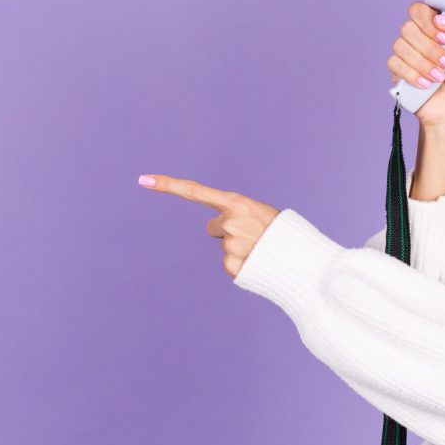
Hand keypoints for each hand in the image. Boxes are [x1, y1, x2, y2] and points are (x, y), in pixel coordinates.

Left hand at [138, 174, 280, 278]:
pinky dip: (241, 263)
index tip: (143, 179)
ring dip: (238, 248)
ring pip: (224, 246)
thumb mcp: (259, 213)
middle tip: (253, 234)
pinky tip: (257, 262)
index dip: (168, 185)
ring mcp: (228, 244)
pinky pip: (229, 262)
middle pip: (214, 227)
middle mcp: (229, 222)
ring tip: (260, 249)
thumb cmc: (281, 232)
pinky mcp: (230, 265)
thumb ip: (236, 214)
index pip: (195, 191)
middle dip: (228, 231)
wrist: (301, 259)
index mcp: (236, 203)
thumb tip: (216, 228)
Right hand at [388, 4, 444, 127]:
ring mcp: (408, 54)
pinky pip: (394, 62)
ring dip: (423, 64)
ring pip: (400, 45)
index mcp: (439, 27)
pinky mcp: (398, 71)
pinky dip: (412, 75)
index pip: (421, 9)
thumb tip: (442, 17)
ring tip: (439, 77)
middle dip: (430, 48)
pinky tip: (426, 84)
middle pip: (408, 26)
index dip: (429, 21)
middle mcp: (421, 37)